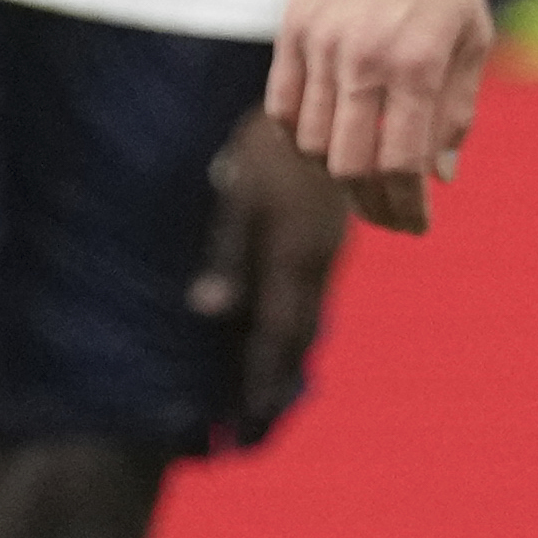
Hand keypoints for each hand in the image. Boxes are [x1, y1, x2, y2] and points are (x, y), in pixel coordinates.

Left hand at [192, 112, 352, 439]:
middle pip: (294, 345)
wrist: (329, 101)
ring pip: (304, 326)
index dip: (258, 384)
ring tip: (266, 406)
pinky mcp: (324, 243)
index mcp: (292, 261)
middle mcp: (314, 267)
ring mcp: (325, 256)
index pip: (273, 340)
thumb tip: (208, 311)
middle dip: (272, 390)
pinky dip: (294, 336)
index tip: (244, 428)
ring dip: (285, 368)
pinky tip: (284, 350)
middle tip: (252, 436)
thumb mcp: (240, 196)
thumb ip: (228, 255)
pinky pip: (309, 303)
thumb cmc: (269, 146)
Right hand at [266, 0, 492, 232]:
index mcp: (416, 63)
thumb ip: (457, 110)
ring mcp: (321, 44)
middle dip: (372, 205)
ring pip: (312, 145)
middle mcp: (364, 58)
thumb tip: (440, 177)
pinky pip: (283, 108)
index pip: (401, 165)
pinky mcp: (292, 29)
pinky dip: (301, 138)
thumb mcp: (473, 36)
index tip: (418, 224)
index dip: (408, 207)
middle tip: (389, 213)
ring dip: (336, 173)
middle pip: (351, 167)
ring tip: (360, 177)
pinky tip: (325, 141)